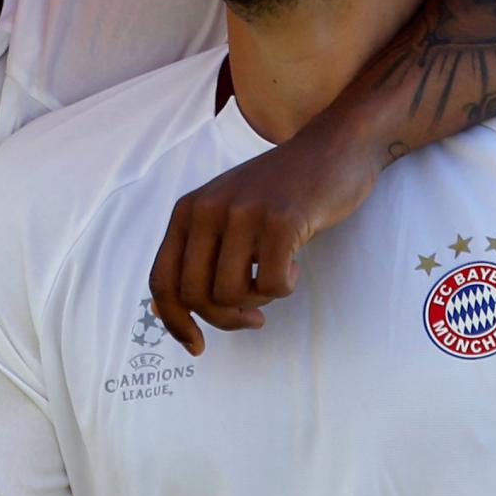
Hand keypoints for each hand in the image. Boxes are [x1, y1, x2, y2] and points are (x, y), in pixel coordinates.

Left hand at [147, 118, 379, 355]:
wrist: (333, 148)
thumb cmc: (280, 192)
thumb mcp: (226, 214)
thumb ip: (195, 255)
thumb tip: (162, 311)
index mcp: (188, 210)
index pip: (162, 281)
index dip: (175, 322)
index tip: (197, 346)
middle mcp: (207, 209)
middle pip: (195, 296)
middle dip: (225, 319)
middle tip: (252, 317)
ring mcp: (243, 213)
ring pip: (231, 295)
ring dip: (258, 300)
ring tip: (275, 278)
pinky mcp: (281, 220)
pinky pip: (271, 284)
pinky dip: (284, 287)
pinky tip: (294, 264)